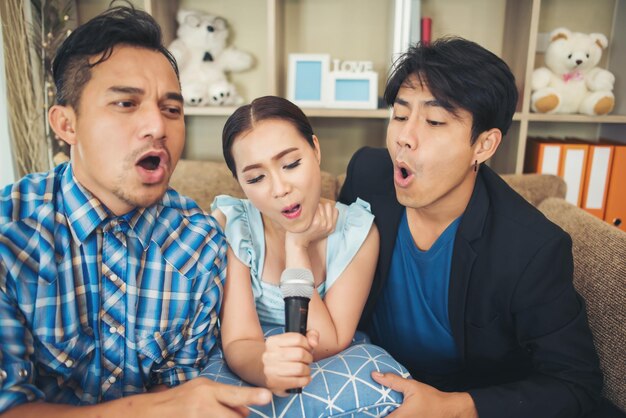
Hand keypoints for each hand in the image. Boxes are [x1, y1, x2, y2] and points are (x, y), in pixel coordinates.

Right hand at [150, 377, 271, 417]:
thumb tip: (246, 412)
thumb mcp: (202, 389)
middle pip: (235, 417)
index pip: (235, 394)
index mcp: (207, 389)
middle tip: (225, 413)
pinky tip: (206, 416)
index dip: (252, 396)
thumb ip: (225, 397)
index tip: (267, 396)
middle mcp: (204, 404)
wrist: (151, 412)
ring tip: (213, 414)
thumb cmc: (181, 398)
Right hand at [262, 329, 319, 395]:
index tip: (307, 349)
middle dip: (308, 358)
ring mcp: (270, 370)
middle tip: (307, 360)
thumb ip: (310, 335)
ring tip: (305, 369)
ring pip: (300, 368)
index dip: (307, 344)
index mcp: (273, 341)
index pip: (298, 339)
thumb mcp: (295, 340)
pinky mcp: (275, 384)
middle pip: (300, 354)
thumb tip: (314, 343)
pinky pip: (298, 382)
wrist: (264, 370)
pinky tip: (304, 377)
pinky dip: (306, 380)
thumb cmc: (285, 354)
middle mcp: (269, 355)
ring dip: (307, 369)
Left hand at [285, 201, 337, 248]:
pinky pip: (315, 208)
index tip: (320, 212)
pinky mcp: (317, 222)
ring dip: (314, 207)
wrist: (298, 242)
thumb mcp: (321, 230)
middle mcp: (329, 225)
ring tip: (308, 214)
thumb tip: (328, 206)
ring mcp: (323, 223)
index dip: (327, 209)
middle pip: (328, 205)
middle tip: (313, 212)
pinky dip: (309, 208)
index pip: (335, 210)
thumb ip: (327, 219)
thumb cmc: (307, 233)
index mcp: (332, 227)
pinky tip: (305, 214)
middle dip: (321, 207)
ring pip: (321, 205)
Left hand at [372, 372, 477, 417]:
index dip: (366, 416)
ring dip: (383, 416)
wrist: (449, 410)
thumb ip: (392, 381)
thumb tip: (374, 375)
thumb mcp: (412, 387)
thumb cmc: (431, 399)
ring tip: (373, 411)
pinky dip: (390, 417)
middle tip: (364, 409)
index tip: (359, 410)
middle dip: (374, 415)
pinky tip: (387, 413)